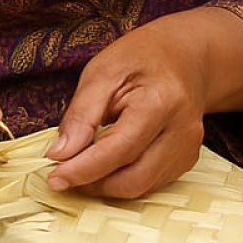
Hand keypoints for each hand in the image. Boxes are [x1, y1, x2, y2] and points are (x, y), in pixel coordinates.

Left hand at [45, 7, 242, 198]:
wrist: (185, 56)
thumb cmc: (141, 58)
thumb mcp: (103, 71)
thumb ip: (82, 114)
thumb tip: (60, 155)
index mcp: (162, 101)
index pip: (120, 149)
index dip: (84, 169)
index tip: (54, 179)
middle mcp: (183, 130)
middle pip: (133, 179)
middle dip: (93, 183)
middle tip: (63, 172)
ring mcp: (189, 147)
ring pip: (140, 187)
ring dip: (106, 184)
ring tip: (84, 162)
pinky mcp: (187, 159)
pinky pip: (149, 182)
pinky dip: (123, 178)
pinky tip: (110, 159)